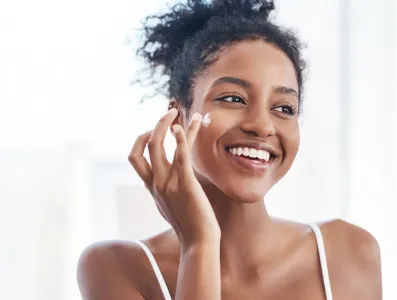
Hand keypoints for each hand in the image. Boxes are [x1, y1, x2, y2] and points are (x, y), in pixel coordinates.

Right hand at [128, 108, 219, 247]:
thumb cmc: (189, 225)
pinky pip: (180, 155)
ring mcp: (168, 183)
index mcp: (152, 187)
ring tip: (177, 111)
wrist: (198, 242)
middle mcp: (156, 183)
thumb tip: (165, 185)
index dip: (140, 141)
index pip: (135, 158)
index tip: (153, 131)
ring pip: (159, 146)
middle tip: (169, 113)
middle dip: (155, 126)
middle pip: (145, 147)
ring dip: (168, 124)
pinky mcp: (185, 183)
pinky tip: (185, 126)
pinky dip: (182, 138)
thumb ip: (164, 193)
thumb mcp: (169, 207)